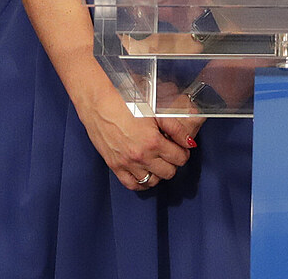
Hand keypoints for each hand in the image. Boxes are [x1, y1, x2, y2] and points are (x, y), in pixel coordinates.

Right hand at [76, 82, 192, 189]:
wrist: (98, 103)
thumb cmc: (125, 102)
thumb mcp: (155, 111)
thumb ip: (175, 128)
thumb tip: (189, 142)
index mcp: (153, 141)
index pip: (179, 158)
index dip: (184, 153)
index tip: (182, 149)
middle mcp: (140, 156)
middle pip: (168, 172)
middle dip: (174, 164)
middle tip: (172, 155)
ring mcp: (126, 163)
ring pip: (151, 181)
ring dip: (158, 174)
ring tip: (159, 163)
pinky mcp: (114, 166)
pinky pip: (131, 184)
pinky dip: (141, 183)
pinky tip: (145, 174)